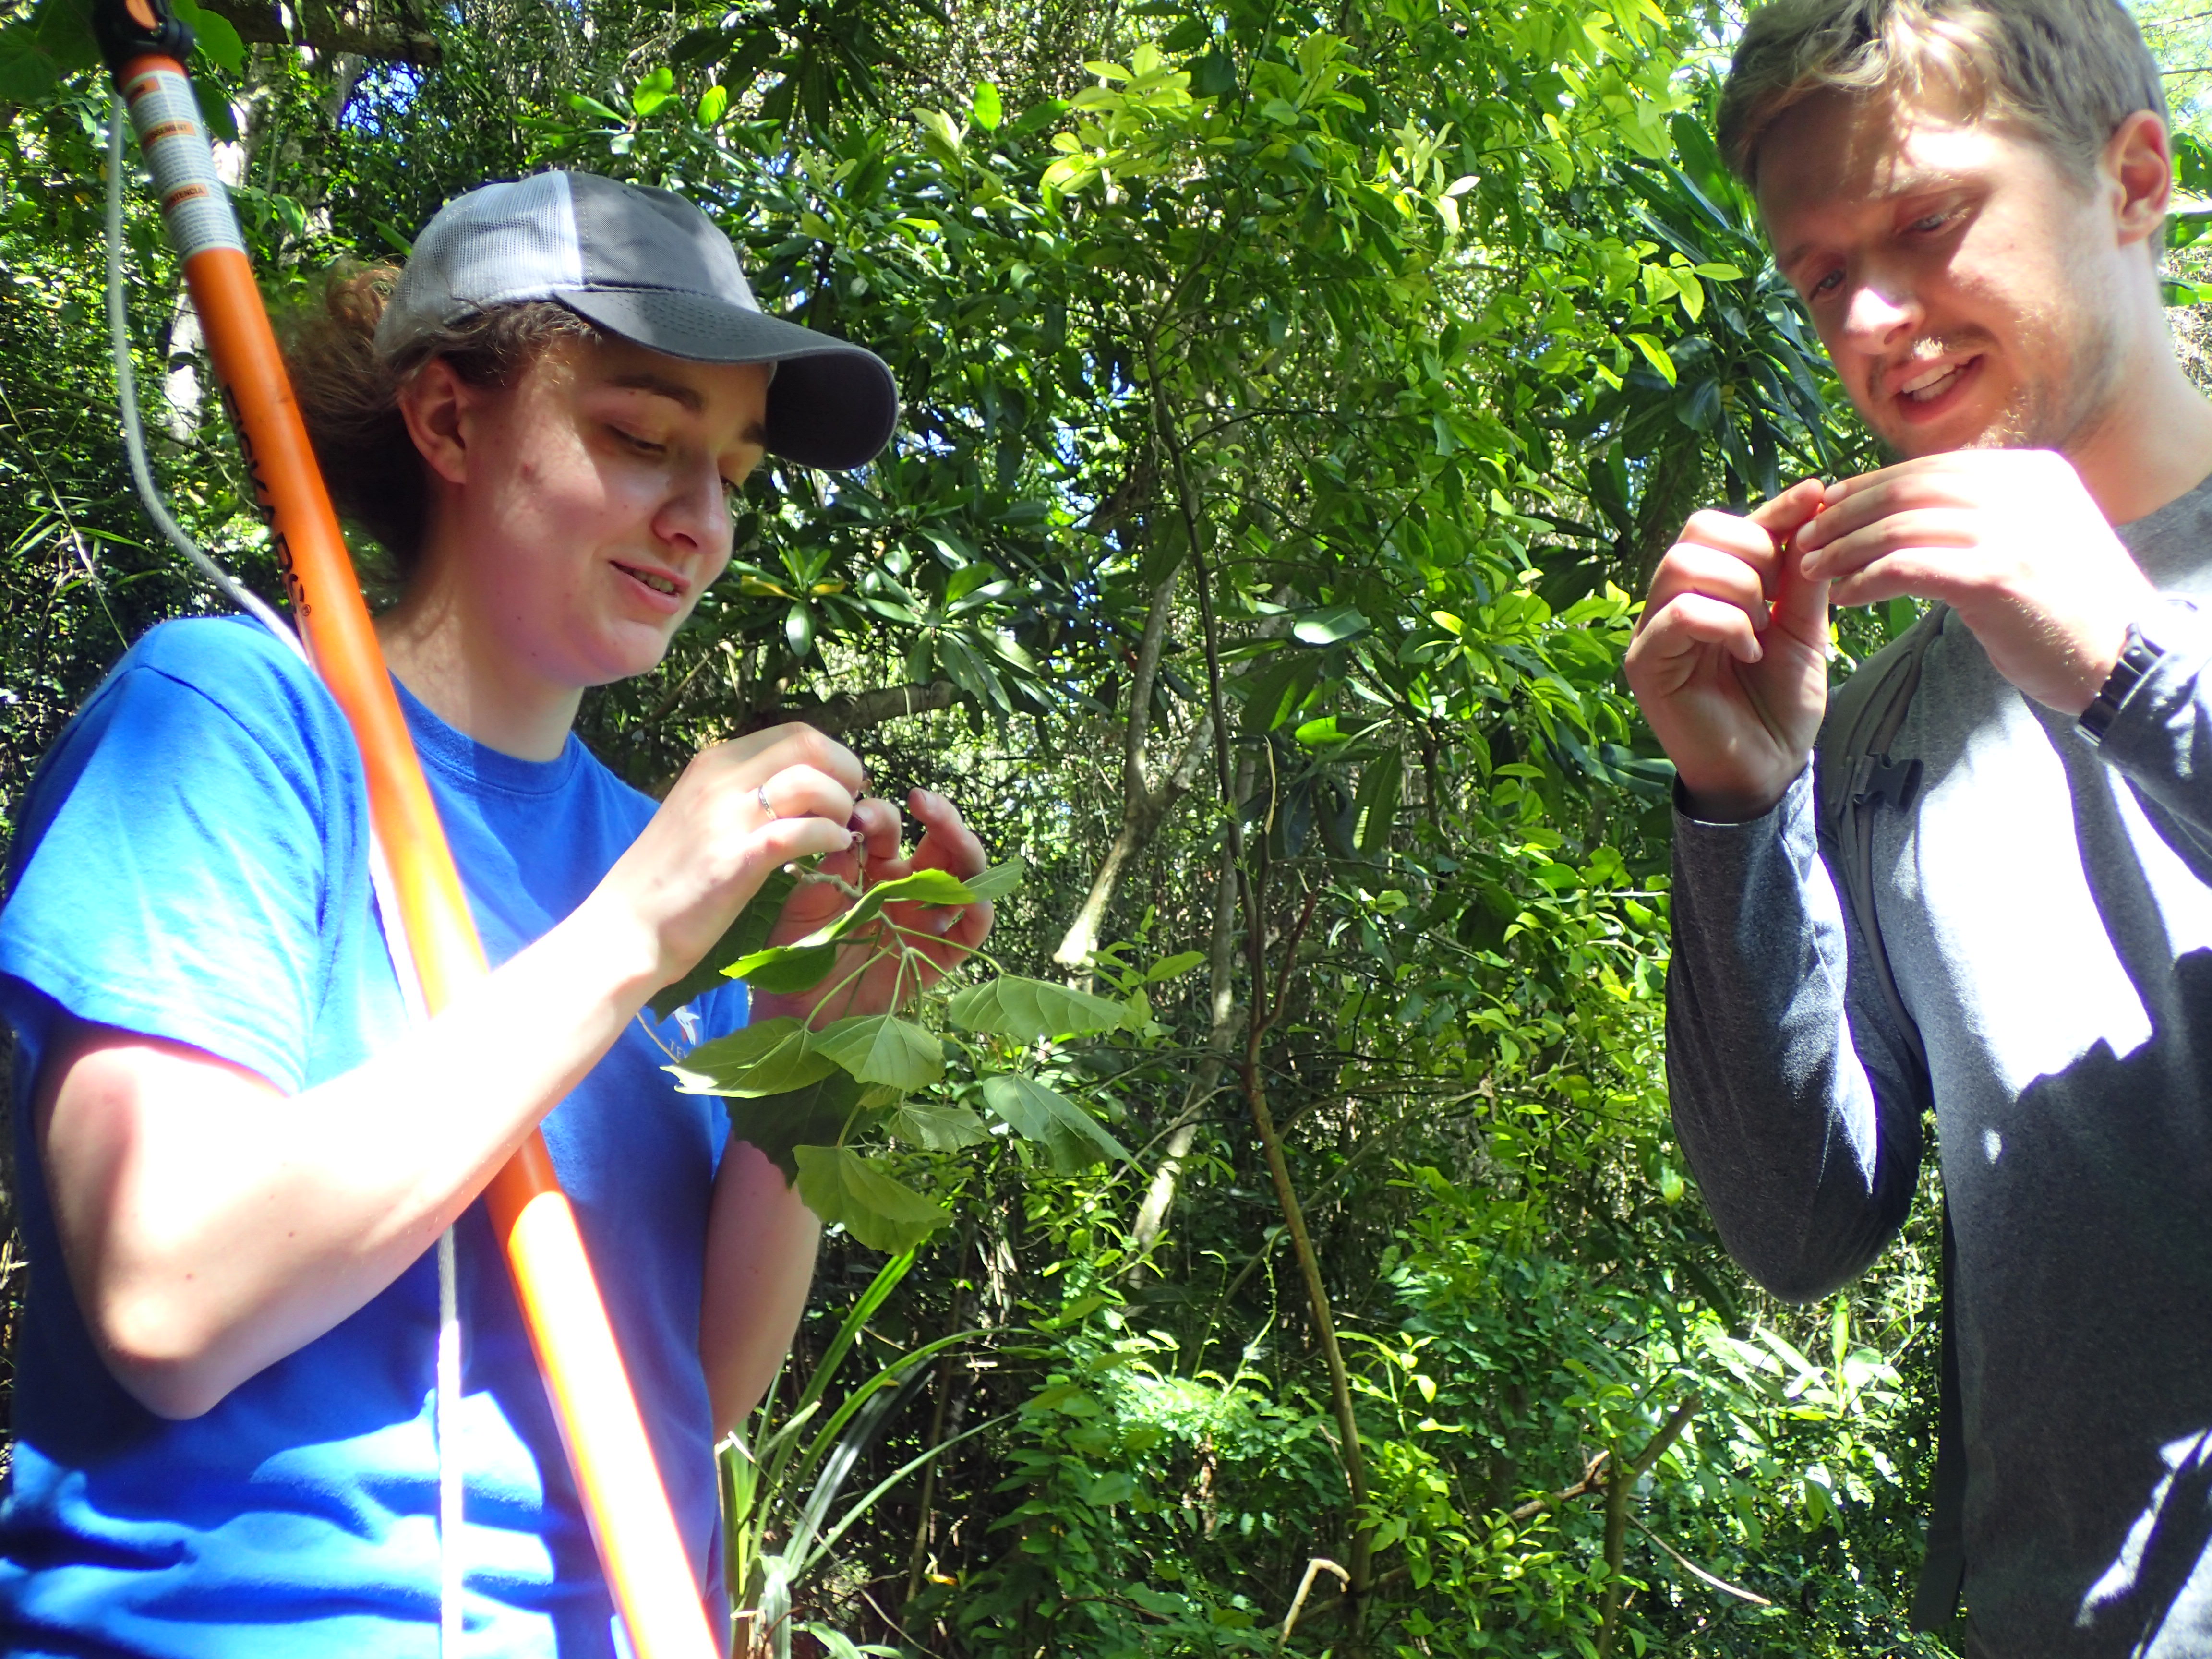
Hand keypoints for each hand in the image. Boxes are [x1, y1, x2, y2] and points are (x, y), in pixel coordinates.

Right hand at [591, 723, 863, 992]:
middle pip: (810, 745)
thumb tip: (799, 787)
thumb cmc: (667, 879)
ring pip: (812, 782)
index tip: (840, 789)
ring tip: (839, 833)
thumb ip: (743, 793)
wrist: (624, 929)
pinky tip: (833, 851)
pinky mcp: (735, 860)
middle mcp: (719, 779)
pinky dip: (829, 837)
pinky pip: (802, 831)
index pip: (794, 734)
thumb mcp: (702, 814)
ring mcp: (726, 817)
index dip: (832, 757)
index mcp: (714, 763)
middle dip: (846, 774)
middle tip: (849, 809)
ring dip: (840, 807)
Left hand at [752, 786, 993, 1026]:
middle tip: (922, 800)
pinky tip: (970, 896)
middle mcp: (906, 888)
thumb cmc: (798, 955)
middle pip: (939, 842)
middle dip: (939, 815)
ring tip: (950, 830)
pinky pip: (972, 928)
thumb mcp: (805, 908)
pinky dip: (979, 909)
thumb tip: (852, 833)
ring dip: (964, 846)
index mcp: (872, 870)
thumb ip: (829, 873)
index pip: (889, 829)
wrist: (799, 1013)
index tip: (859, 814)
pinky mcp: (940, 954)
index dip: (881, 815)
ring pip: (964, 875)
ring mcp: (926, 919)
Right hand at [1624, 478, 1830, 820]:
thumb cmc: (1781, 702)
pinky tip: (1748, 650)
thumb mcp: (1804, 626)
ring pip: (1683, 564)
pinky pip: (1679, 612)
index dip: (1772, 510)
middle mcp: (1672, 602)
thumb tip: (1815, 497)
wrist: (1770, 768)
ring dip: (1739, 589)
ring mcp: (1653, 631)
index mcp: (1708, 588)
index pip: (1725, 525)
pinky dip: (1725, 623)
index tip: (1818, 496)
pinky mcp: (1646, 663)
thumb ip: (1801, 571)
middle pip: (1698, 530)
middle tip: (1779, 600)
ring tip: (1762, 630)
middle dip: (1754, 552)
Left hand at [1796, 450, 2153, 714]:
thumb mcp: (2038, 536)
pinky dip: (1867, 579)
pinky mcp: (1997, 575)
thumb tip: (1917, 504)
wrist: (2128, 657)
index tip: (1829, 507)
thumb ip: (1989, 512)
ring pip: (1900, 526)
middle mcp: (2022, 490)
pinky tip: (1844, 598)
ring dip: (1846, 549)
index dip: (1869, 486)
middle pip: (1908, 490)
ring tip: (1813, 571)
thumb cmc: (2072, 607)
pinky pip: (1909, 566)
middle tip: (1805, 537)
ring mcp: (2011, 530)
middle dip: (1846, 513)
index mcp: (2030, 473)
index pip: (1930, 469)